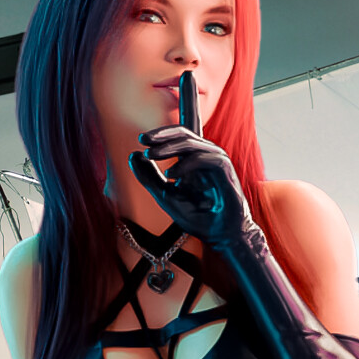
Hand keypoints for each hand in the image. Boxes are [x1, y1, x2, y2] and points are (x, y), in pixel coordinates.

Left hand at [127, 125, 254, 248]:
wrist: (219, 235)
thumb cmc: (195, 214)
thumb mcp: (164, 194)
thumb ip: (149, 176)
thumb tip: (133, 155)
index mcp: (190, 158)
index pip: (180, 134)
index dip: (169, 124)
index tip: (147, 128)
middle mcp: (204, 155)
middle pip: (183, 133)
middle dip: (161, 134)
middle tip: (142, 139)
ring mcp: (216, 160)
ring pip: (191, 142)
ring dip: (168, 146)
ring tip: (149, 154)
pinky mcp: (225, 169)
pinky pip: (205, 158)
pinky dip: (186, 164)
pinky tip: (170, 175)